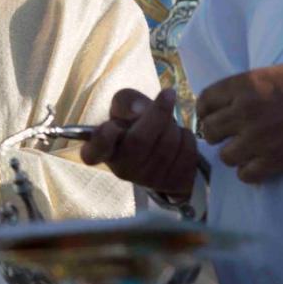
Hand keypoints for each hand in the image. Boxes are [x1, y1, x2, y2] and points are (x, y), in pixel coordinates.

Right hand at [80, 88, 197, 198]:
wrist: (157, 149)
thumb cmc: (135, 124)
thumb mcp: (125, 106)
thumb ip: (128, 101)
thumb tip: (140, 110)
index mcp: (102, 150)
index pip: (94, 151)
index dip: (103, 139)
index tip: (111, 126)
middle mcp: (122, 170)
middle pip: (140, 140)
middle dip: (158, 113)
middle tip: (166, 98)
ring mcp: (148, 182)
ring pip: (169, 144)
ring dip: (175, 125)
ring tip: (169, 124)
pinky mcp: (173, 185)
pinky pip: (188, 154)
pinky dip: (187, 138)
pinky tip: (180, 138)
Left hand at [197, 64, 282, 183]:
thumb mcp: (268, 76)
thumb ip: (243, 90)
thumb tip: (222, 107)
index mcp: (242, 86)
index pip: (204, 101)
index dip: (206, 110)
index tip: (212, 115)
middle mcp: (244, 111)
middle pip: (209, 130)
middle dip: (218, 134)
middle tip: (229, 134)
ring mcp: (258, 138)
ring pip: (225, 156)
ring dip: (234, 154)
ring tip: (246, 150)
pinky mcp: (275, 160)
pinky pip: (246, 175)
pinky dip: (250, 172)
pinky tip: (259, 164)